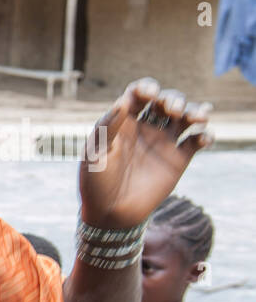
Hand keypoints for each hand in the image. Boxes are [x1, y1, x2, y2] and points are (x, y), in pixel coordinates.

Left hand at [79, 79, 211, 229]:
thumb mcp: (96, 153)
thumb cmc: (96, 181)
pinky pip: (197, 141)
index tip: (150, 93)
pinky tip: (204, 138)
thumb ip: (108, 127)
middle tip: (173, 110)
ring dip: (195, 111)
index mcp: (123, 120)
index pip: (139, 94)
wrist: (110, 213)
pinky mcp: (178, 159)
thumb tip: (123, 102)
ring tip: (198, 118)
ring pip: (186, 117)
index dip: (146, 88)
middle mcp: (146, 127)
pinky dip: (205, 135)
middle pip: (166, 100)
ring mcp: (164, 142)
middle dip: (174, 99)